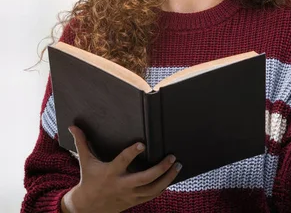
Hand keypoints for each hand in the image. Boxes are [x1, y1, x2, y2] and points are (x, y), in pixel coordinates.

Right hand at [61, 126, 181, 212]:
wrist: (87, 208)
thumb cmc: (88, 179)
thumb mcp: (85, 161)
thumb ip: (82, 143)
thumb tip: (72, 126)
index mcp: (110, 173)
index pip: (122, 162)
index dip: (132, 153)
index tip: (143, 144)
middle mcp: (122, 185)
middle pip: (145, 179)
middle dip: (160, 168)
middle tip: (172, 157)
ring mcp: (130, 195)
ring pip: (153, 189)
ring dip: (167, 178)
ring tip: (177, 165)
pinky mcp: (135, 201)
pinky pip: (152, 195)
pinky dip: (163, 186)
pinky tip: (171, 177)